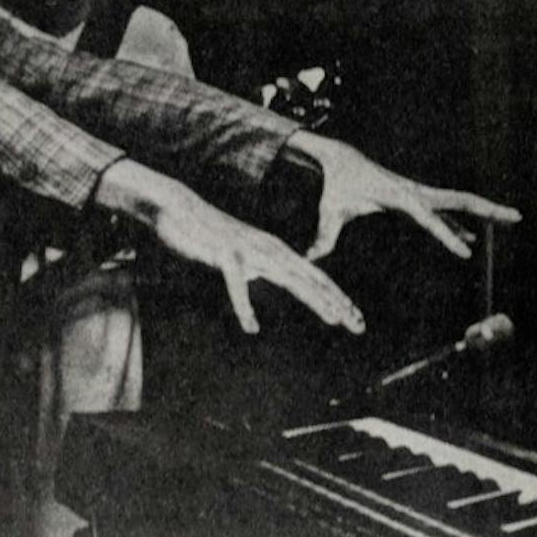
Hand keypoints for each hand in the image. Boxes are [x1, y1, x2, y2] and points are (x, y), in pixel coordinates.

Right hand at [97, 158, 363, 333]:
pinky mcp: (225, 255)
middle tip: (358, 324)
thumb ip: (256, 266)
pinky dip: (244, 306)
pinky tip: (251, 327)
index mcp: (277, 251)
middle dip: (337, 302)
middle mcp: (271, 250)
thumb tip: (264, 277)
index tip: (355, 319)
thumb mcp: (241, 256)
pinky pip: (236, 285)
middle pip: (312, 279)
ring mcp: (250, 251)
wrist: (178, 209)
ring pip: (289, 278)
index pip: (315, 277)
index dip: (336, 298)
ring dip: (313, 299)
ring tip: (333, 319)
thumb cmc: (210, 235)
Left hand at [284, 131, 521, 259]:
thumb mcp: (330, 211)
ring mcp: (420, 195)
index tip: (465, 252)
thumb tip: (311, 257)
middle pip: (460, 200)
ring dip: (484, 212)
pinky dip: (461, 223)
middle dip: (488, 209)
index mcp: (401, 196)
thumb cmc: (337, 185)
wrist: (341, 161)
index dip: (447, 236)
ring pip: (459, 202)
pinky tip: (471, 239)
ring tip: (512, 220)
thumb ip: (324, 236)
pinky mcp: (417, 200)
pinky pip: (445, 213)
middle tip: (516, 217)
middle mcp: (416, 193)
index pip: (429, 219)